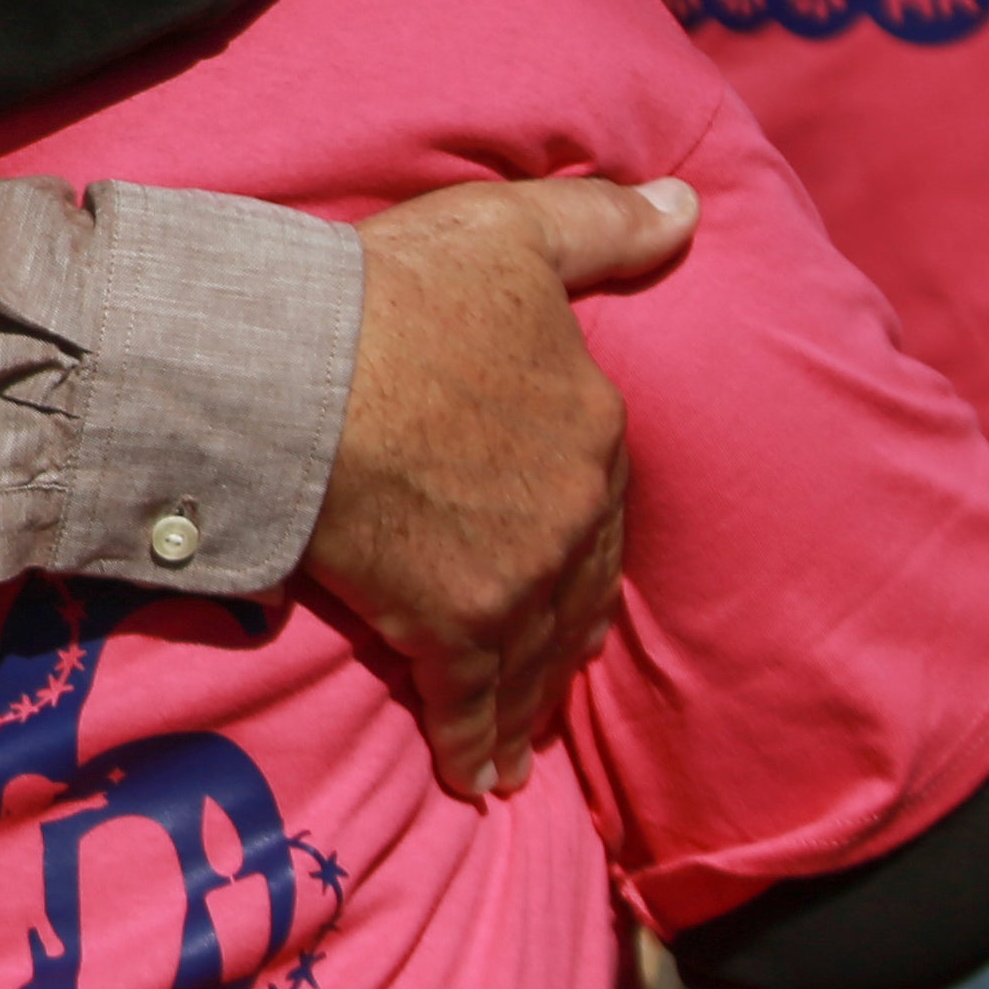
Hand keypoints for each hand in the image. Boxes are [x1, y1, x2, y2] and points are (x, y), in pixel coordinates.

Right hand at [306, 176, 695, 800]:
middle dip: (564, 622)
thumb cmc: (392, 292)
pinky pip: (472, 701)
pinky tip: (481, 781)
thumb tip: (690, 207)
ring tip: (524, 738)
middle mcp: (572, 510)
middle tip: (550, 656)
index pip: (600, 485)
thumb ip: (604, 224)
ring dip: (531, 698)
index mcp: (593, 424)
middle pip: (578, 582)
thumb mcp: (511, 232)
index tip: (562, 543)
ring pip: (536, 650)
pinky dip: (479, 744)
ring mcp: (516, 576)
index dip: (579, 517)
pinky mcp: (450, 625)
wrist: (298, 369)